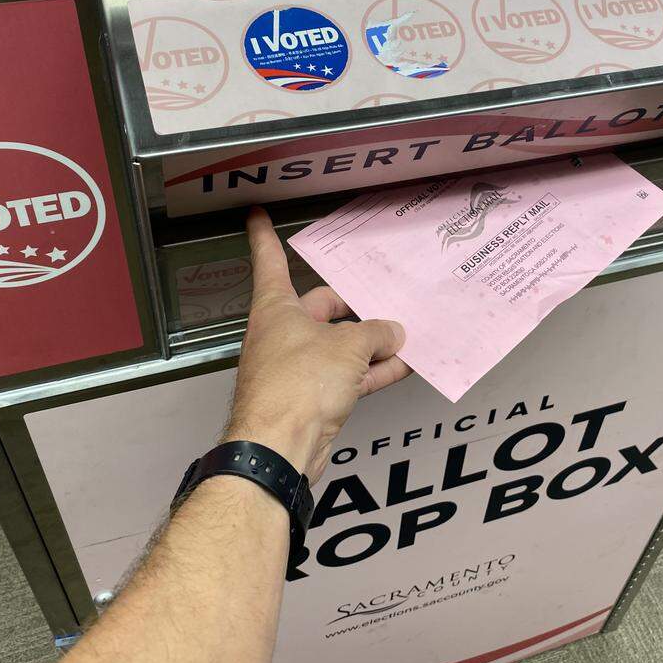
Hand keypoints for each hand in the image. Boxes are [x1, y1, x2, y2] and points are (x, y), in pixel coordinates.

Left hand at [225, 207, 411, 483]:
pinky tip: (402, 367)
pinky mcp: (312, 399)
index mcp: (276, 309)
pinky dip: (372, 372)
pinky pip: (346, 376)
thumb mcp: (348, 347)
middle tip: (388, 300)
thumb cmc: (298, 385)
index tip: (255, 214)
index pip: (269, 261)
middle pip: (320, 309)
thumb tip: (394, 333)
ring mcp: (296, 368)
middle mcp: (282, 335)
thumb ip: (376, 334)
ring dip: (370, 344)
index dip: (264, 236)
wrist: (281, 448)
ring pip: (338, 346)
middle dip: (355, 307)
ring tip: (406, 334)